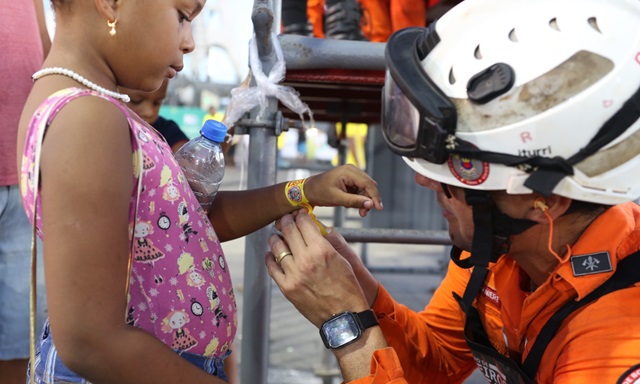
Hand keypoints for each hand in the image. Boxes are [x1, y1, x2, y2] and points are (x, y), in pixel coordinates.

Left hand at [266, 212, 369, 327]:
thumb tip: (313, 229)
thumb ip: (326, 243)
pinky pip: (272, 267)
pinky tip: (271, 254)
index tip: (298, 214)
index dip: (300, 215)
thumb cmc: (347, 288)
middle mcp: (305, 259)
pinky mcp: (287, 288)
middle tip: (285, 219)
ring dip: (276, 237)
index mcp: (321, 249)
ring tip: (277, 236)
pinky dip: (270, 257)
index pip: (304, 222)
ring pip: (277, 246)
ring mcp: (294, 274)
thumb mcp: (342, 259)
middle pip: (288, 230)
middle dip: (286, 221)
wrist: (344, 316)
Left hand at [304, 164, 382, 216]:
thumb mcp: (337, 198)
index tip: (378, 208)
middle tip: (364, 213)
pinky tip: (351, 205)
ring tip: (359, 212)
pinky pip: (360, 190)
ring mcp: (351, 175)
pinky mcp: (350, 180)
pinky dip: (359, 199)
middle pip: (369, 186)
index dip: (375, 196)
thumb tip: (370, 204)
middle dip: (369, 200)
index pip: (368, 183)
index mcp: (348, 171)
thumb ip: (354, 201)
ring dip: (364, 201)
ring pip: (365, 189)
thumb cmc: (319, 192)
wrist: (309, 190)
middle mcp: (352, 170)